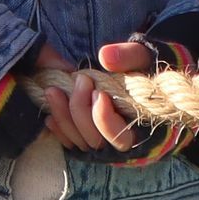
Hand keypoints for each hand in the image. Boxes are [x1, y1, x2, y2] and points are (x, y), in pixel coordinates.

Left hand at [33, 39, 147, 152]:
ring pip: (80, 143)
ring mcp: (105, 143)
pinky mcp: (90, 138)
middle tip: (81, 80)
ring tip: (53, 91)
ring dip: (64, 118)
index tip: (97, 93)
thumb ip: (130, 56)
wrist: (147, 74)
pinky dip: (60, 129)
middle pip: (96, 142)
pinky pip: (72, 144)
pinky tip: (49, 115)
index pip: (122, 139)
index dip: (105, 120)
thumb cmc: (149, 66)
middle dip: (81, 112)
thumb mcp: (146, 56)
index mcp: (143, 128)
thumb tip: (105, 56)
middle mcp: (124, 143)